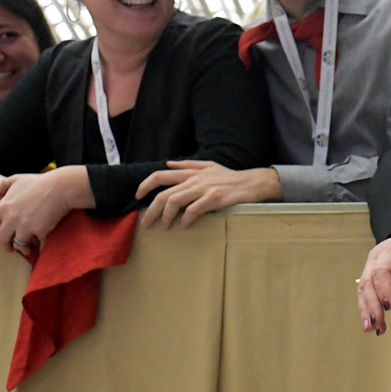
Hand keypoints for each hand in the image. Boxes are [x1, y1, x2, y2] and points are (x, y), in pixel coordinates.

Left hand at [0, 166, 89, 252]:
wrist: (61, 187)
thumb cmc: (39, 182)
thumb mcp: (14, 180)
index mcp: (3, 207)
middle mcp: (11, 218)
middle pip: (0, 240)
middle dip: (4, 246)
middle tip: (10, 247)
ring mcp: (25, 226)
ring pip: (18, 245)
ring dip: (22, 247)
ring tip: (27, 248)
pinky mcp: (40, 231)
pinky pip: (36, 244)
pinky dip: (38, 246)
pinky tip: (40, 244)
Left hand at [136, 161, 280, 227]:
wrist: (252, 182)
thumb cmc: (231, 176)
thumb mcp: (209, 165)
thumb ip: (188, 165)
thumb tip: (168, 164)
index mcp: (191, 173)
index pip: (160, 175)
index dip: (145, 185)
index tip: (138, 197)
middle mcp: (194, 180)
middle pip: (164, 194)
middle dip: (151, 210)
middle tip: (146, 223)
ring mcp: (204, 189)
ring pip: (175, 202)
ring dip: (165, 217)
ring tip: (163, 227)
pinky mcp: (215, 199)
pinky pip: (194, 210)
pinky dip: (185, 219)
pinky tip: (183, 226)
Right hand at [357, 224, 390, 334]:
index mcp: (388, 251)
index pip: (380, 270)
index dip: (383, 288)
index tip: (389, 306)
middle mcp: (374, 261)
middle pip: (368, 283)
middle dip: (371, 305)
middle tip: (375, 324)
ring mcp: (370, 270)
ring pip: (363, 292)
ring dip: (366, 311)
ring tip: (372, 329)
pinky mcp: (371, 281)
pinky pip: (366, 296)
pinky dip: (369, 311)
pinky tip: (376, 327)